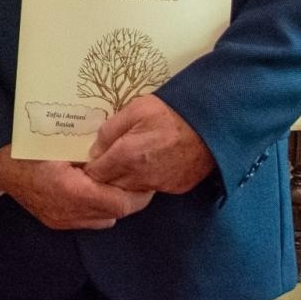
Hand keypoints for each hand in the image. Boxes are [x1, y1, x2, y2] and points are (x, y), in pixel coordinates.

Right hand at [0, 145, 152, 229]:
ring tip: (117, 185)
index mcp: (73, 189)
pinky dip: (99, 209)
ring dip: (115, 204)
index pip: (119, 202)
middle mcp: (70, 211)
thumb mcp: (62, 145)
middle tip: (138, 181)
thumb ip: (92, 154)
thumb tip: (121, 151)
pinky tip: (96, 192)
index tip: (144, 178)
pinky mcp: (57, 223)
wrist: (2, 168)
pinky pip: (89, 221)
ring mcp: (63, 220)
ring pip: (105, 220)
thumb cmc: (31, 150)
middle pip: (116, 214)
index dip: (137, 193)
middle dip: (130, 199)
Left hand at [84, 95, 214, 194]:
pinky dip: (145, 181)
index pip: (95, 173)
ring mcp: (159, 185)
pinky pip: (151, 188)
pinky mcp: (175, 187)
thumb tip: (95, 148)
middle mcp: (140, 177)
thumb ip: (110, 129)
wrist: (212, 124)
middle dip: (104, 176)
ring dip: (124, 180)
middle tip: (106, 160)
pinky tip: (149, 164)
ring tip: (127, 162)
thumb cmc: (171, 112)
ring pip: (130, 190)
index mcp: (126, 156)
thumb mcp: (135, 109)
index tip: (88, 159)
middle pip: (110, 186)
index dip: (89, 167)